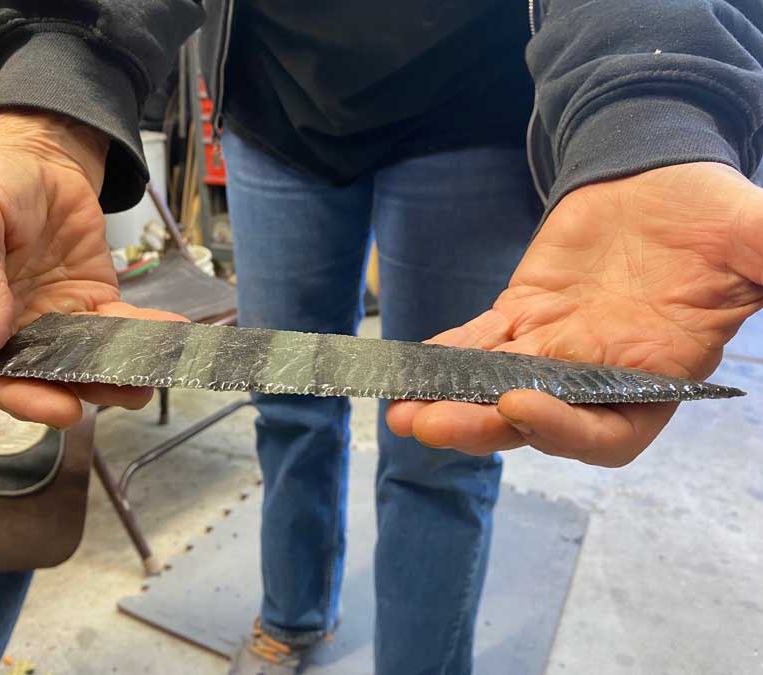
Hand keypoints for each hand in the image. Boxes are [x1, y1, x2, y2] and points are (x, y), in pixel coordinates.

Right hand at [0, 111, 184, 427]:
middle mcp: (5, 329)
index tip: (58, 409)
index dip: (20, 396)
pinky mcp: (90, 304)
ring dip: (117, 373)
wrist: (39, 157)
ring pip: (82, 360)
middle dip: (80, 391)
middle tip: (119, 393)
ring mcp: (50, 320)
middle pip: (38, 376)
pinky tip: (168, 335)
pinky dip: (143, 333)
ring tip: (148, 377)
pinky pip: (116, 326)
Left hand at [387, 162, 762, 465]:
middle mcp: (597, 374)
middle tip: (427, 425)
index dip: (565, 431)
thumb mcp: (753, 242)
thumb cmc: (713, 219)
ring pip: (494, 387)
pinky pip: (476, 343)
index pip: (607, 431)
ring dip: (447, 400)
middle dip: (481, 426)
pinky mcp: (522, 316)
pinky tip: (408, 365)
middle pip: (534, 419)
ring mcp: (554, 348)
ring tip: (400, 410)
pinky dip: (443, 355)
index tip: (519, 406)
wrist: (661, 182)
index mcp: (655, 376)